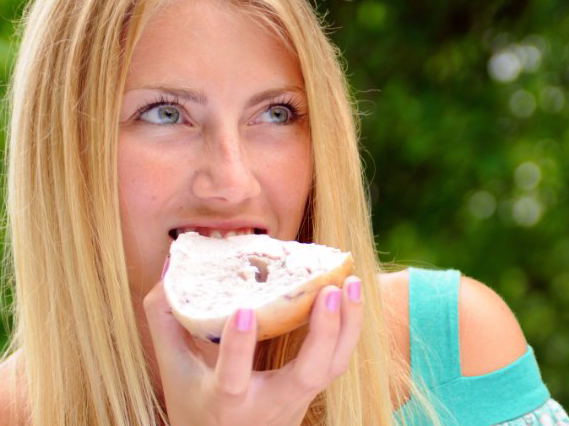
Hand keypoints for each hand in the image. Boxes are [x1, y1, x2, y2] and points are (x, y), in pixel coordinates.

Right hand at [143, 276, 362, 425]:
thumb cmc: (197, 407)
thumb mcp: (174, 370)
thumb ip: (166, 321)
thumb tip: (170, 267)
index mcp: (226, 402)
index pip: (233, 378)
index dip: (239, 348)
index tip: (243, 312)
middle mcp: (268, 404)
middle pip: (307, 374)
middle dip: (323, 332)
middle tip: (330, 290)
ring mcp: (297, 398)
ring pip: (333, 367)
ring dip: (347, 325)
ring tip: (352, 282)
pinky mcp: (312, 390)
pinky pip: (337, 360)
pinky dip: (347, 328)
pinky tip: (349, 296)